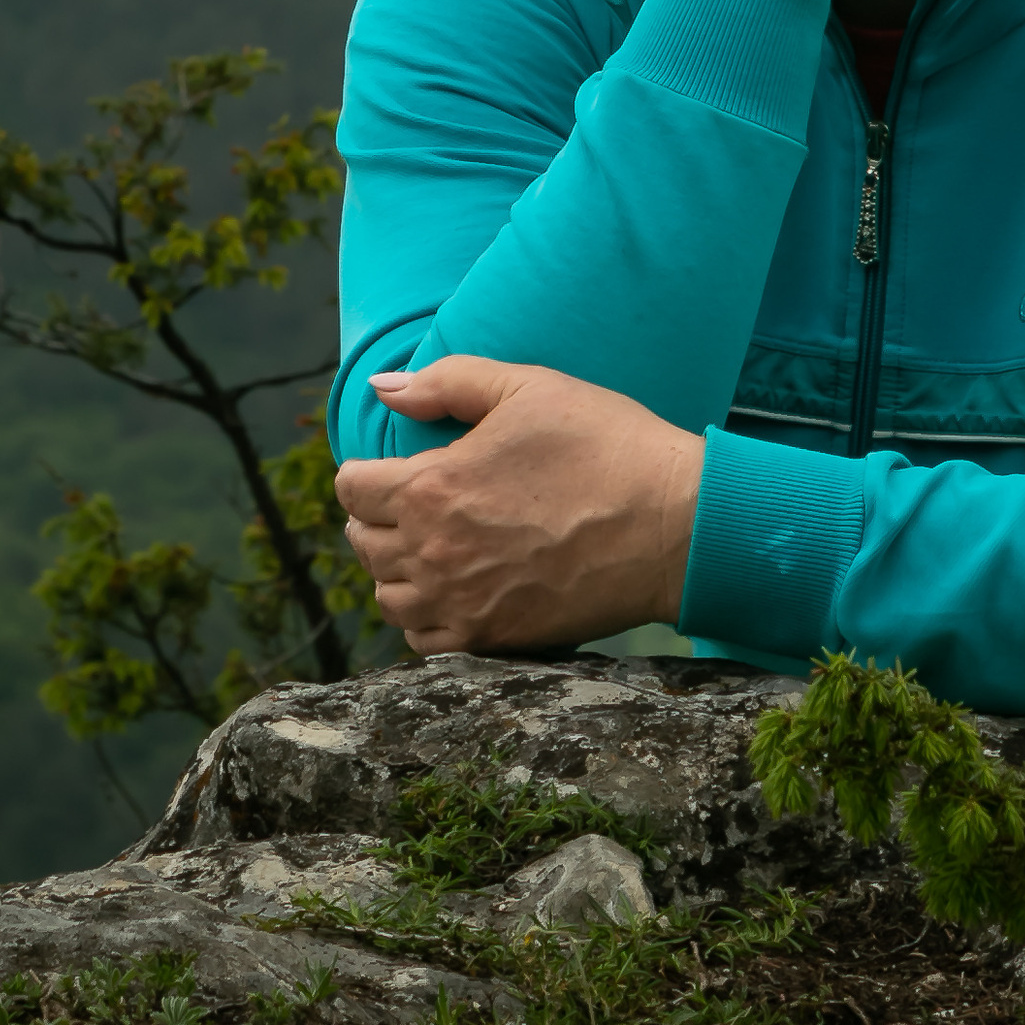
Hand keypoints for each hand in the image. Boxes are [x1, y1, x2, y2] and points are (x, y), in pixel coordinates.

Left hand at [334, 357, 703, 654]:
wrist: (672, 523)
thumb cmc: (604, 445)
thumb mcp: (527, 388)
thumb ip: (447, 383)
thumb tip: (383, 387)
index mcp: (430, 488)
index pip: (351, 489)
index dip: (368, 471)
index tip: (394, 468)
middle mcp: (432, 553)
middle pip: (363, 543)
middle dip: (379, 517)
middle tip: (417, 502)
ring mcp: (461, 604)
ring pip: (388, 596)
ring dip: (399, 569)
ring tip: (433, 546)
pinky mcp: (493, 640)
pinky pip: (425, 641)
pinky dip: (427, 617)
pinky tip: (455, 590)